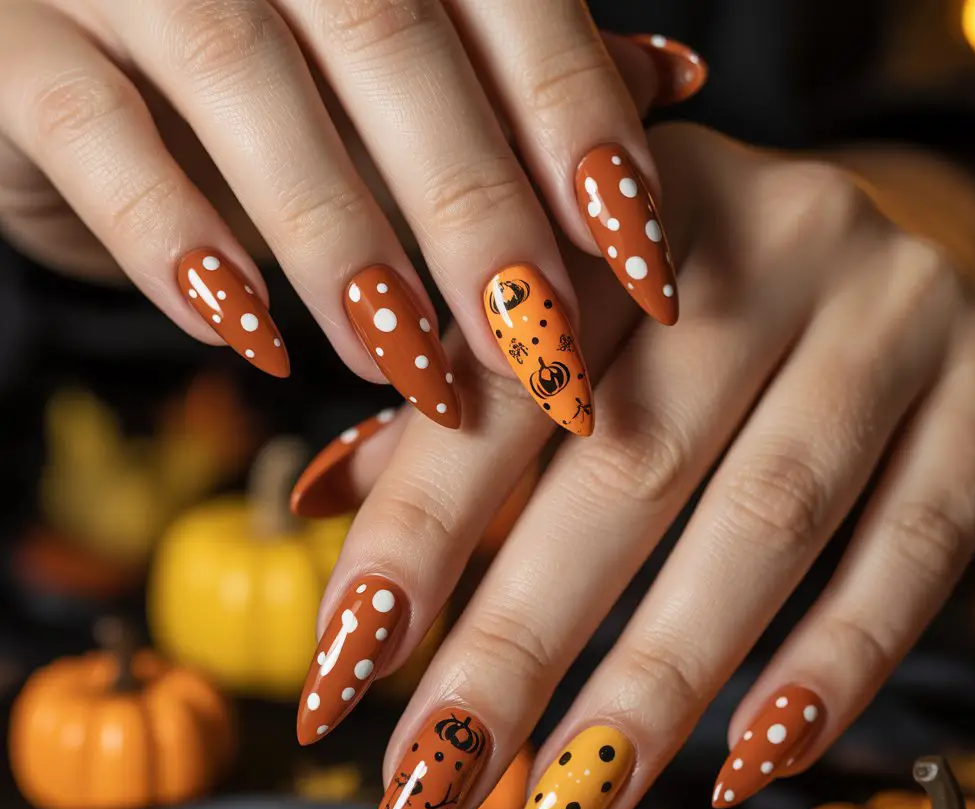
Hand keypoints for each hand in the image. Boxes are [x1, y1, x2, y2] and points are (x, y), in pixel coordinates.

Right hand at [0, 0, 704, 428]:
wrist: (55, 43)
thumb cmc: (259, 68)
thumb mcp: (400, 68)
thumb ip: (519, 67)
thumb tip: (674, 80)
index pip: (507, 3)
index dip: (583, 133)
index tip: (644, 271)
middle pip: (393, 46)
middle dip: (477, 216)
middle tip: (537, 354)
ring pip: (247, 83)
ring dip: (342, 247)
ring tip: (407, 373)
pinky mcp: (12, 41)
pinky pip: (96, 133)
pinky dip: (175, 241)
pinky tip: (246, 336)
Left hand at [290, 121, 974, 808]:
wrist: (888, 235)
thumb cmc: (684, 300)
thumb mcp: (567, 317)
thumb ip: (459, 406)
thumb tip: (326, 506)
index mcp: (622, 214)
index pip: (501, 388)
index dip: (415, 537)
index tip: (344, 674)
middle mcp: (767, 237)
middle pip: (626, 467)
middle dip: (516, 647)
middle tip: (429, 784)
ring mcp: (892, 310)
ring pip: (766, 520)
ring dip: (657, 684)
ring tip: (563, 808)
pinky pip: (914, 545)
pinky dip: (833, 664)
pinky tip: (747, 760)